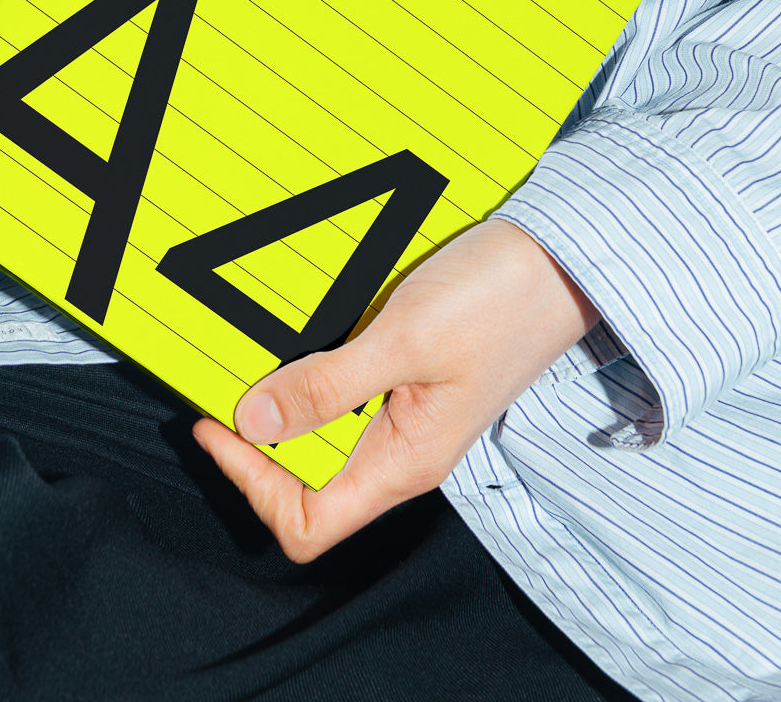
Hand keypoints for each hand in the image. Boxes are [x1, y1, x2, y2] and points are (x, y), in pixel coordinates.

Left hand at [193, 220, 599, 561]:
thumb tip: (255, 422)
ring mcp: (409, 412)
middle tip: (222, 379)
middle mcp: (403, 449)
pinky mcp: (412, 374)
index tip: (217, 422)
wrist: (564, 257)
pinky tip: (299, 334)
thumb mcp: (405, 339)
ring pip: (324, 433)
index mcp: (404, 462)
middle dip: (258, 438)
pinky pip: (346, 392)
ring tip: (252, 355)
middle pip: (307, 480)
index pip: (308, 523)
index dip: (252, 483)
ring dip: (283, 400)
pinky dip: (312, 370)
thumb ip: (330, 385)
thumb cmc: (500, 299)